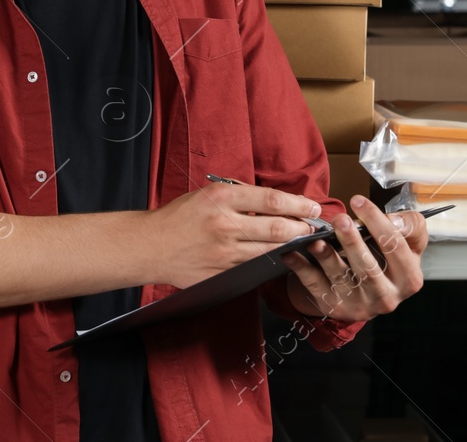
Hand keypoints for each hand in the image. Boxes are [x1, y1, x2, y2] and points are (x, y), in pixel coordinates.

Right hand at [149, 182, 323, 290]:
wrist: (151, 246)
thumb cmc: (179, 217)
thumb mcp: (206, 194)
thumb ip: (237, 197)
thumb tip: (273, 202)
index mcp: (221, 198)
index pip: (271, 199)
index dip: (298, 204)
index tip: (312, 207)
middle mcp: (225, 224)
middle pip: (278, 228)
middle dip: (302, 228)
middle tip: (314, 227)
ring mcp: (225, 252)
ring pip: (270, 250)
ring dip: (291, 246)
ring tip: (303, 241)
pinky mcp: (223, 273)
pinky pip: (254, 267)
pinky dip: (269, 261)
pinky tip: (278, 256)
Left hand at [281, 195, 428, 323]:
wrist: (366, 289)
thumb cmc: (386, 257)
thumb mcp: (407, 243)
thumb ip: (409, 226)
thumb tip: (395, 220)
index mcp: (409, 279)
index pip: (395, 248)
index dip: (377, 222)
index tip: (358, 200)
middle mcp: (387, 297)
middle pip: (369, 268)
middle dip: (353, 242)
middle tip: (339, 220)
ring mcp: (360, 304)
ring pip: (341, 278)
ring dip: (326, 257)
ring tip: (316, 240)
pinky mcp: (335, 306)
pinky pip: (315, 286)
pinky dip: (301, 268)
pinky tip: (290, 253)